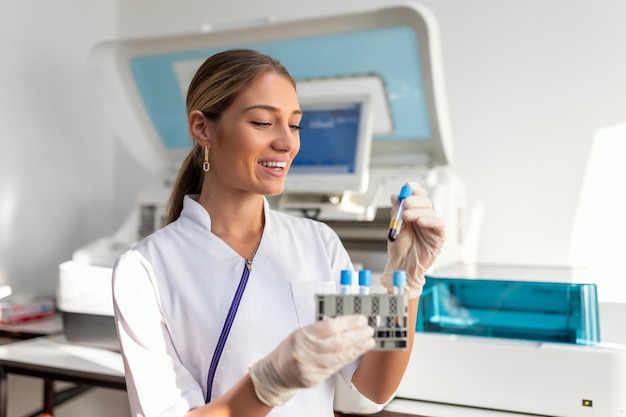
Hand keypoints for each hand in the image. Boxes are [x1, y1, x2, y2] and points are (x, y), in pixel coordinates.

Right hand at [249, 315, 374, 406]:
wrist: (277, 372)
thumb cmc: (291, 349)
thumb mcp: (301, 333)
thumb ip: (320, 329)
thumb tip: (345, 323)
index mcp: (302, 335)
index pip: (329, 327)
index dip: (347, 323)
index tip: (360, 319)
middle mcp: (305, 351)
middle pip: (336, 342)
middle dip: (356, 335)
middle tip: (368, 329)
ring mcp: (310, 366)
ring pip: (339, 357)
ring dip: (357, 348)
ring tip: (369, 341)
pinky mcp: (315, 378)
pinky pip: (336, 367)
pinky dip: (348, 358)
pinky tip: (357, 353)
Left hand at [380, 182, 444, 298]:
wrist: (401, 268)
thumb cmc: (399, 251)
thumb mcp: (394, 227)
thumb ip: (396, 212)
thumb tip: (396, 197)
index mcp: (415, 215)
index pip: (419, 197)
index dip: (415, 190)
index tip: (408, 186)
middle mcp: (425, 220)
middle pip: (426, 202)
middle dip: (415, 200)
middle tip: (405, 204)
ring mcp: (432, 229)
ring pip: (431, 212)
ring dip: (418, 211)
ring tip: (407, 216)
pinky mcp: (438, 238)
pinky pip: (439, 225)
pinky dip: (430, 221)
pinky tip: (420, 221)